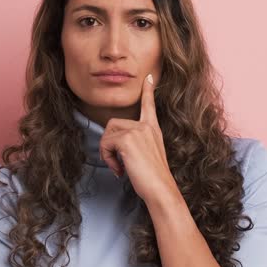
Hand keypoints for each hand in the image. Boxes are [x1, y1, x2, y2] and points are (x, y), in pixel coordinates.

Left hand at [98, 73, 179, 204]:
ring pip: (107, 134)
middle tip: (116, 163)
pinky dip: (107, 159)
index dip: (148, 91)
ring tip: (119, 167)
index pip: (149, 105)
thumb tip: (116, 146)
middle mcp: (146, 126)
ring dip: (106, 153)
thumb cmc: (154, 179)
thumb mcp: (148, 157)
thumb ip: (136, 145)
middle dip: (108, 144)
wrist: (161, 188)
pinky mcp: (127, 139)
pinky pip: (105, 144)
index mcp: (153, 129)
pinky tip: (119, 170)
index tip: (149, 77)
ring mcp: (137, 131)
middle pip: (113, 124)